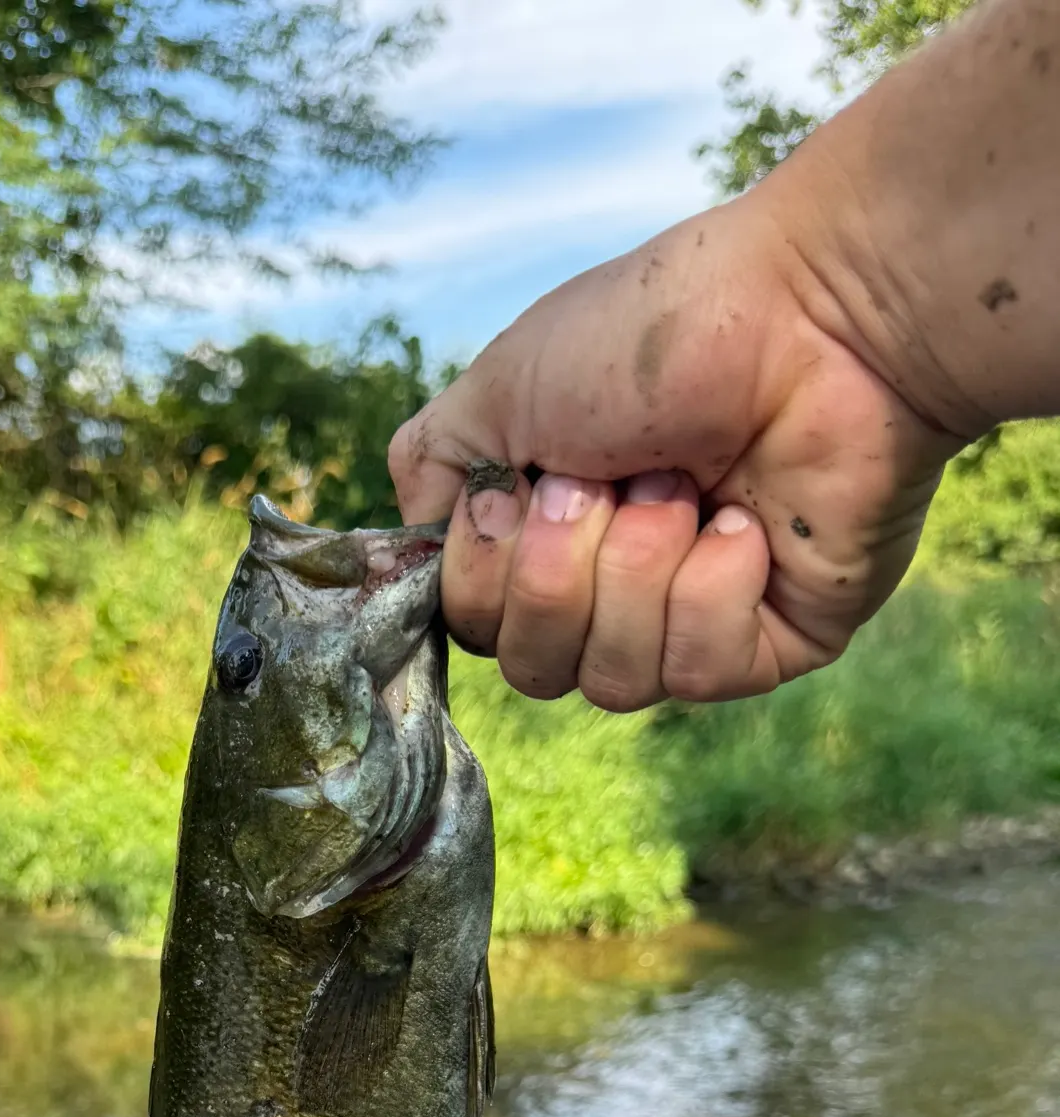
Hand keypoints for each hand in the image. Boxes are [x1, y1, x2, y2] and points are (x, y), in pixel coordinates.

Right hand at [388, 191, 963, 709]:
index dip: (484, 573)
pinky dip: (707, 586)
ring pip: (609, 682)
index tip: (523, 487)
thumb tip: (425, 547)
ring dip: (636, 567)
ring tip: (685, 486)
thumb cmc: (654, 338)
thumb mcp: (497, 388)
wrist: (812, 313)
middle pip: (530, 669)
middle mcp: (606, 590)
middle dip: (559, 570)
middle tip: (611, 478)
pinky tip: (742, 521)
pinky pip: (693, 672)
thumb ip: (430, 470)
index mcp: (541, 538)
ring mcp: (685, 622)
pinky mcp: (764, 646)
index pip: (472, 627)